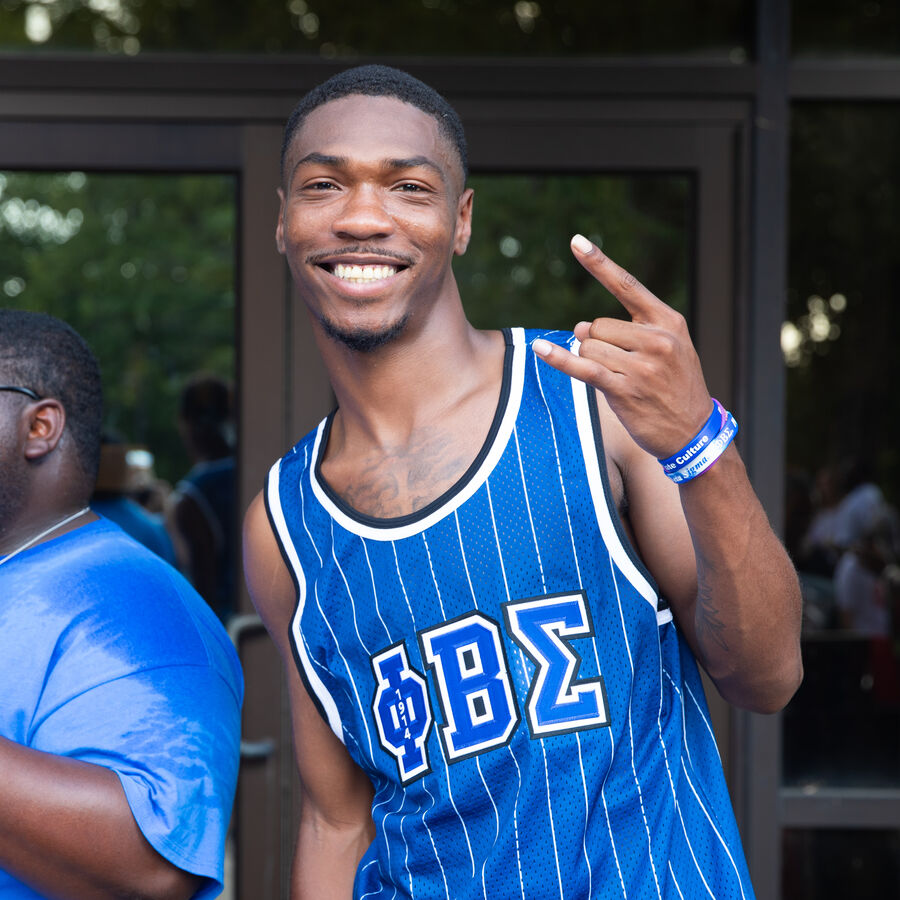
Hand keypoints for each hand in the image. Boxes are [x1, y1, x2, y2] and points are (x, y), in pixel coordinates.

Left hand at [532, 234, 712, 459]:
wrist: (693, 432)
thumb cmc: (674, 387)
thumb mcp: (667, 349)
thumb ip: (627, 331)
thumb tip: (580, 327)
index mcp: (668, 321)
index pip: (627, 285)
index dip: (599, 263)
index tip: (576, 241)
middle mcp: (657, 339)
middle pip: (597, 325)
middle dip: (596, 344)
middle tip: (619, 366)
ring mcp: (641, 366)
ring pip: (588, 347)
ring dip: (590, 362)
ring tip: (618, 380)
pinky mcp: (625, 390)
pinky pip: (582, 368)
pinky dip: (559, 359)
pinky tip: (540, 349)